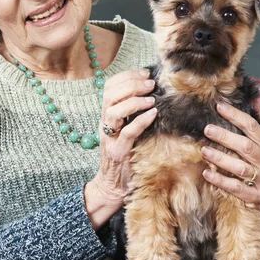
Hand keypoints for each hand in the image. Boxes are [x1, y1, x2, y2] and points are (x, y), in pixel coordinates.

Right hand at [85, 69, 156, 228]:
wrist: (113, 186)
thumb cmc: (125, 156)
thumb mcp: (127, 130)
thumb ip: (134, 113)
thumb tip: (154, 93)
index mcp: (106, 116)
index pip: (108, 87)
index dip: (126, 76)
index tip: (145, 73)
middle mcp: (105, 124)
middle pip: (109, 95)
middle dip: (131, 84)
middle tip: (150, 83)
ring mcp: (110, 139)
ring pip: (113, 112)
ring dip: (134, 101)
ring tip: (151, 99)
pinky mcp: (119, 152)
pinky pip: (127, 133)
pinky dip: (140, 121)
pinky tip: (153, 114)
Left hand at [201, 101, 259, 229]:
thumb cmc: (259, 167)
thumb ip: (252, 128)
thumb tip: (251, 100)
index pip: (252, 127)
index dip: (236, 115)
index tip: (219, 106)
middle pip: (245, 146)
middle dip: (225, 137)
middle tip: (207, 129)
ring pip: (240, 168)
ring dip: (221, 159)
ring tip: (204, 151)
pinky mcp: (255, 196)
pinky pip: (236, 188)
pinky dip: (221, 180)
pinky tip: (206, 173)